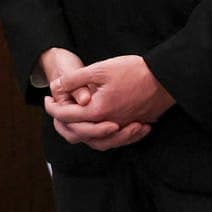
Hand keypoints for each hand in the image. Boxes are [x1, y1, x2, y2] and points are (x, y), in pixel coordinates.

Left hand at [43, 53, 173, 150]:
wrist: (165, 77)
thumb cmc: (133, 70)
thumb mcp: (99, 69)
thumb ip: (75, 79)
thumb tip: (56, 87)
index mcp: (97, 111)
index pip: (66, 115)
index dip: (52, 107)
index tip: (46, 99)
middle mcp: (109, 124)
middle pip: (78, 133)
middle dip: (63, 122)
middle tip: (56, 111)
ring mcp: (123, 128)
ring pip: (97, 141)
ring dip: (82, 134)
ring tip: (74, 123)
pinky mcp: (134, 126)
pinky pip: (115, 140)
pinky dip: (104, 137)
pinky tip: (101, 127)